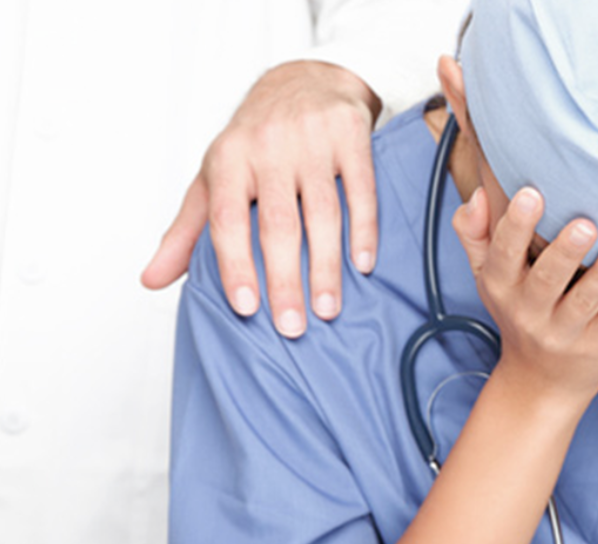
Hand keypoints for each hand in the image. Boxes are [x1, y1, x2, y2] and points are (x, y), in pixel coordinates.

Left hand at [141, 60, 381, 337]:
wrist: (306, 80)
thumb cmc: (256, 138)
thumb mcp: (214, 177)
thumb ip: (187, 231)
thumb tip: (152, 279)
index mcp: (228, 160)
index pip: (228, 220)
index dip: (235, 265)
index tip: (247, 307)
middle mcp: (268, 148)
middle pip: (278, 224)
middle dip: (285, 280)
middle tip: (292, 327)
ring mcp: (312, 141)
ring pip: (322, 213)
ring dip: (326, 267)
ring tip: (327, 309)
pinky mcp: (350, 136)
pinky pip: (361, 190)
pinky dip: (363, 230)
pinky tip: (363, 264)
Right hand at [453, 187, 597, 405]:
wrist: (538, 382)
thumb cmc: (517, 312)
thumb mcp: (488, 278)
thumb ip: (475, 234)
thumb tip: (479, 194)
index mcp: (501, 287)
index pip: (504, 253)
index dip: (515, 225)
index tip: (531, 192)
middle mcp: (529, 311)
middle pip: (547, 279)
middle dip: (565, 252)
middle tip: (586, 224)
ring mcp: (563, 331)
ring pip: (584, 302)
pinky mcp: (595, 344)